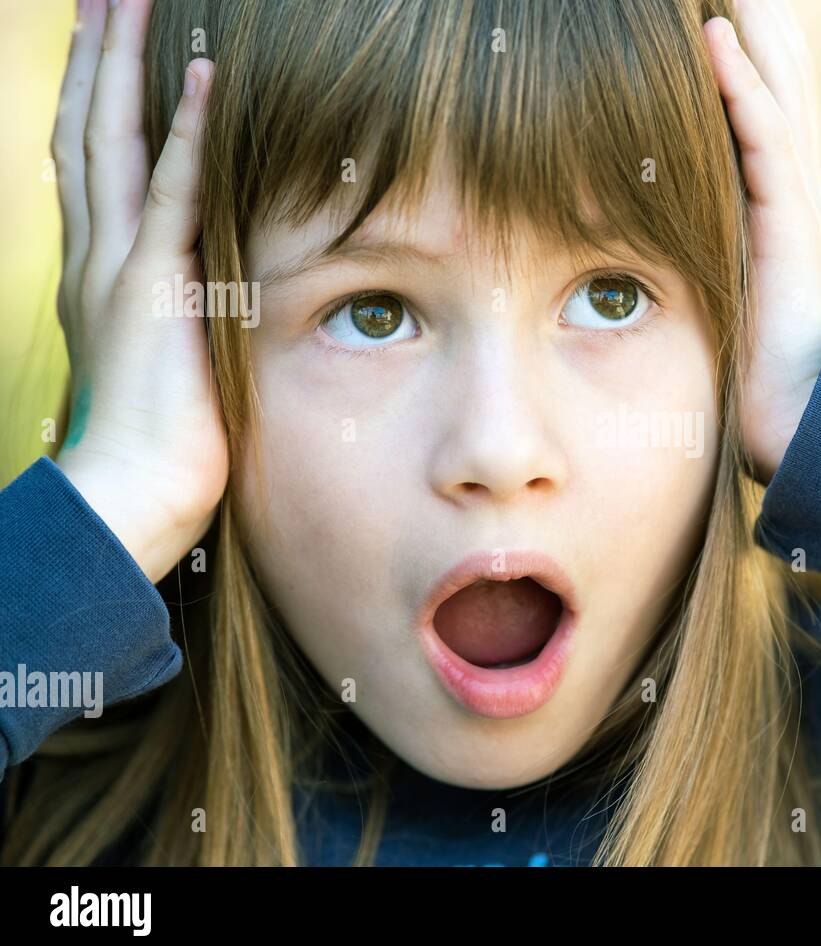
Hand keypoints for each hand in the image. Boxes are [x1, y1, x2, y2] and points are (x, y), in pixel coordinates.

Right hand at [50, 0, 227, 582]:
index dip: (94, 101)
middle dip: (94, 59)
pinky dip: (184, 132)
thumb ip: (174, 316)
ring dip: (122, 65)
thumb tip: (203, 297)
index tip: (105, 49)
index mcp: (97, 274)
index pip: (91, 167)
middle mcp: (94, 257)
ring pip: (110, 141)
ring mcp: (118, 267)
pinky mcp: (155, 286)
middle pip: (86, 133)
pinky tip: (201, 76)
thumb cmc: (157, 442)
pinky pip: (171, 192)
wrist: (132, 492)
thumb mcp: (163, 359)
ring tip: (131, 1)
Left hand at [704, 1, 820, 483]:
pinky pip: (764, 136)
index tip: (711, 9)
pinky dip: (741, 83)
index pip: (763, 108)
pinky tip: (716, 35)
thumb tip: (635, 256)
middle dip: (757, 22)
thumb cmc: (759, 376)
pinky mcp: (791, 219)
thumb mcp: (724, 298)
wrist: (805, 419)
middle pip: (778, 81)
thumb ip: (702, 260)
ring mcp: (797, 200)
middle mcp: (795, 189)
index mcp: (780, 205)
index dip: (743, 56)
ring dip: (753, 28)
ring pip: (776, 89)